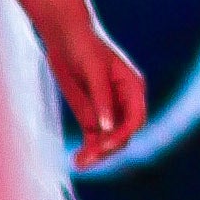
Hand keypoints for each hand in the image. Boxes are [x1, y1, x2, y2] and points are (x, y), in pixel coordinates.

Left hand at [44, 14, 148, 169]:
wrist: (64, 37)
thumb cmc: (83, 47)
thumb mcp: (92, 70)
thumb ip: (101, 99)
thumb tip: (107, 127)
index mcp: (132, 88)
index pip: (136, 118)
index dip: (123, 133)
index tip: (105, 144)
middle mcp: (124, 102)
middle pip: (123, 133)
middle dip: (107, 147)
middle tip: (87, 157)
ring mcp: (109, 111)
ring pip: (109, 140)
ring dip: (97, 153)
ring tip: (79, 162)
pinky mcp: (93, 116)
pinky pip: (94, 138)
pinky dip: (88, 149)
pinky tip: (78, 160)